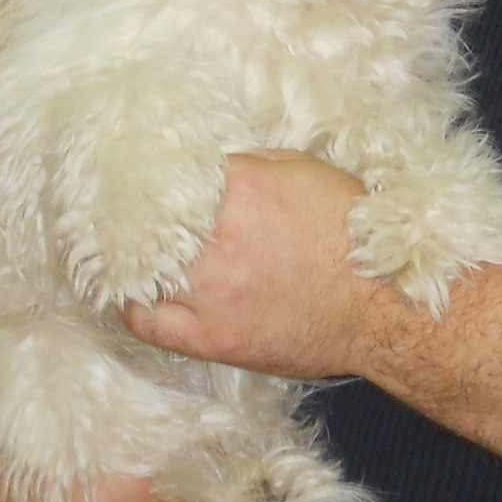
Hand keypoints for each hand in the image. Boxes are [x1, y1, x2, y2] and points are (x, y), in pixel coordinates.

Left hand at [124, 152, 403, 380]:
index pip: (169, 171)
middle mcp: (215, 235)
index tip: (140, 174)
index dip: (156, 174)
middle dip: (133, 211)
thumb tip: (215, 167)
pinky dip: (133, 305)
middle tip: (118, 208)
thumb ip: (252, 163)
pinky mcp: (211, 337)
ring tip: (125, 250)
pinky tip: (135, 293)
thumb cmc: (351, 233)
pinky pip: (146, 322)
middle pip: (145, 215)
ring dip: (132, 255)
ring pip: (139, 266)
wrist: (384, 307)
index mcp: (238, 186)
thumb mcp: (306, 171)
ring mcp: (210, 290)